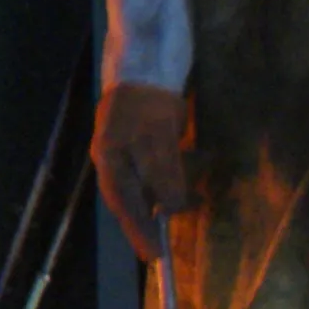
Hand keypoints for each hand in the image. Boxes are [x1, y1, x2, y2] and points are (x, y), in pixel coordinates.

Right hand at [92, 84, 191, 258]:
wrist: (149, 52)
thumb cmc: (149, 98)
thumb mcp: (159, 139)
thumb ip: (163, 175)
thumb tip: (170, 208)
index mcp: (110, 159)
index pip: (123, 204)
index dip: (139, 231)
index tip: (154, 256)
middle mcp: (116, 155)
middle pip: (134, 195)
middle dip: (156, 213)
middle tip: (173, 236)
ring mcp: (129, 142)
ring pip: (149, 178)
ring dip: (174, 188)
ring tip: (196, 197)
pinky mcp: (146, 130)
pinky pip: (161, 160)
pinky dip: (179, 167)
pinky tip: (198, 161)